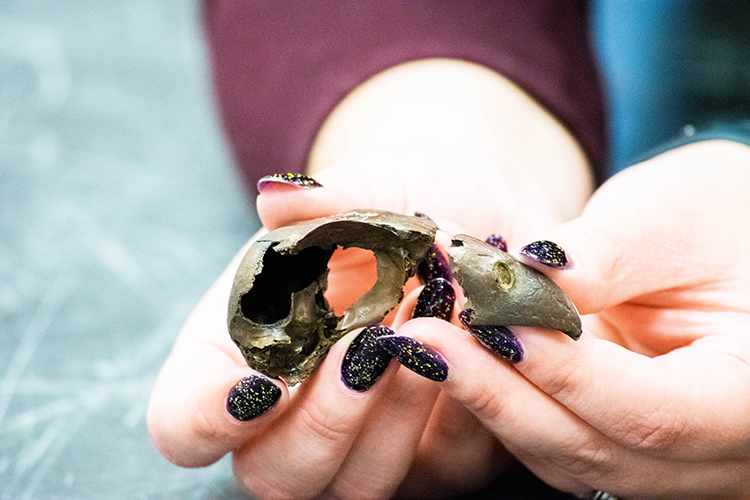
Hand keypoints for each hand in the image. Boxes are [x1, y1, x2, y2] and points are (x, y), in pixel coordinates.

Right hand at [147, 59, 595, 498]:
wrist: (476, 228)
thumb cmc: (398, 211)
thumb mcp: (364, 190)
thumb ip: (322, 201)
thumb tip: (279, 195)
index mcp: (240, 355)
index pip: (183, 425)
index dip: (206, 419)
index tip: (261, 379)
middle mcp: (293, 418)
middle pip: (273, 476)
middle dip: (324, 419)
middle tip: (369, 342)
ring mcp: (364, 447)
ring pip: (358, 486)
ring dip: (398, 412)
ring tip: (430, 323)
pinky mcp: (436, 459)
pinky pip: (445, 471)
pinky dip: (463, 407)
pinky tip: (476, 343)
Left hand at [394, 141, 749, 498]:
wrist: (733, 235)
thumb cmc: (720, 216)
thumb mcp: (669, 222)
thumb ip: (599, 257)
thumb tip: (514, 278)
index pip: (650, 412)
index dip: (558, 370)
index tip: (482, 321)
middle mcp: (722, 454)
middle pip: (597, 450)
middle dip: (499, 393)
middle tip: (420, 339)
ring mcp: (678, 462)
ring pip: (568, 457)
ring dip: (490, 402)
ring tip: (426, 342)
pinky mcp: (632, 446)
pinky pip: (560, 444)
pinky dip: (506, 404)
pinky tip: (458, 358)